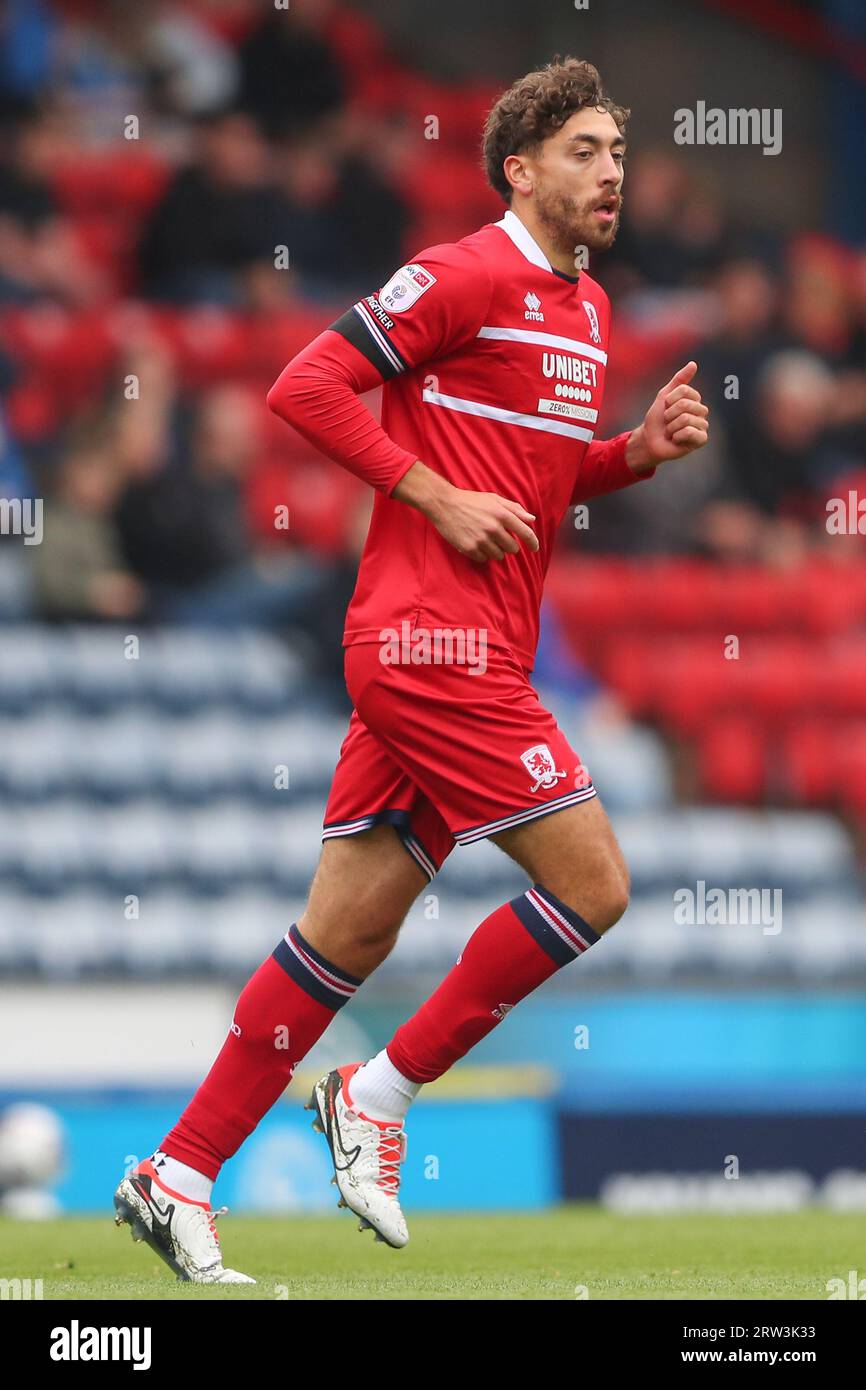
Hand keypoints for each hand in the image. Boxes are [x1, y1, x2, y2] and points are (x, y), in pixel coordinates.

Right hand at [394, 461, 538, 561]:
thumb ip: (514, 509)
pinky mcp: (469, 549)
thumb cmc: (470, 500)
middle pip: (513, 548)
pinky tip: (475, 543)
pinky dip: (482, 554)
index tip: (535, 549)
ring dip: (496, 550)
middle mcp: (493, 528)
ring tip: (485, 539)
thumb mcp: (494, 499)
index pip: (525, 533)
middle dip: (509, 545)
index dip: (533, 543)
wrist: (444, 504)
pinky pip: (484, 559)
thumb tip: (532, 520)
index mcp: (501, 514)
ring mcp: (481, 540)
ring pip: (499, 556)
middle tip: (499, 538)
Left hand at [626, 361, 708, 472]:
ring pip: (685, 419)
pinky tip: (676, 440)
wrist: (650, 440)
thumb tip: (693, 364)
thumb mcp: (664, 396)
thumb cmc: (657, 419)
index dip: (669, 400)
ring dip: (671, 427)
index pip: (684, 391)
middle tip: (668, 422)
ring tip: (671, 432)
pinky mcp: (701, 440)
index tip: (666, 408)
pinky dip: (677, 436)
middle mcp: (702, 412)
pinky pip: (690, 432)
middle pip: (684, 405)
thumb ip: (679, 380)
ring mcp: (703, 426)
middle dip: (669, 414)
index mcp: (695, 400)